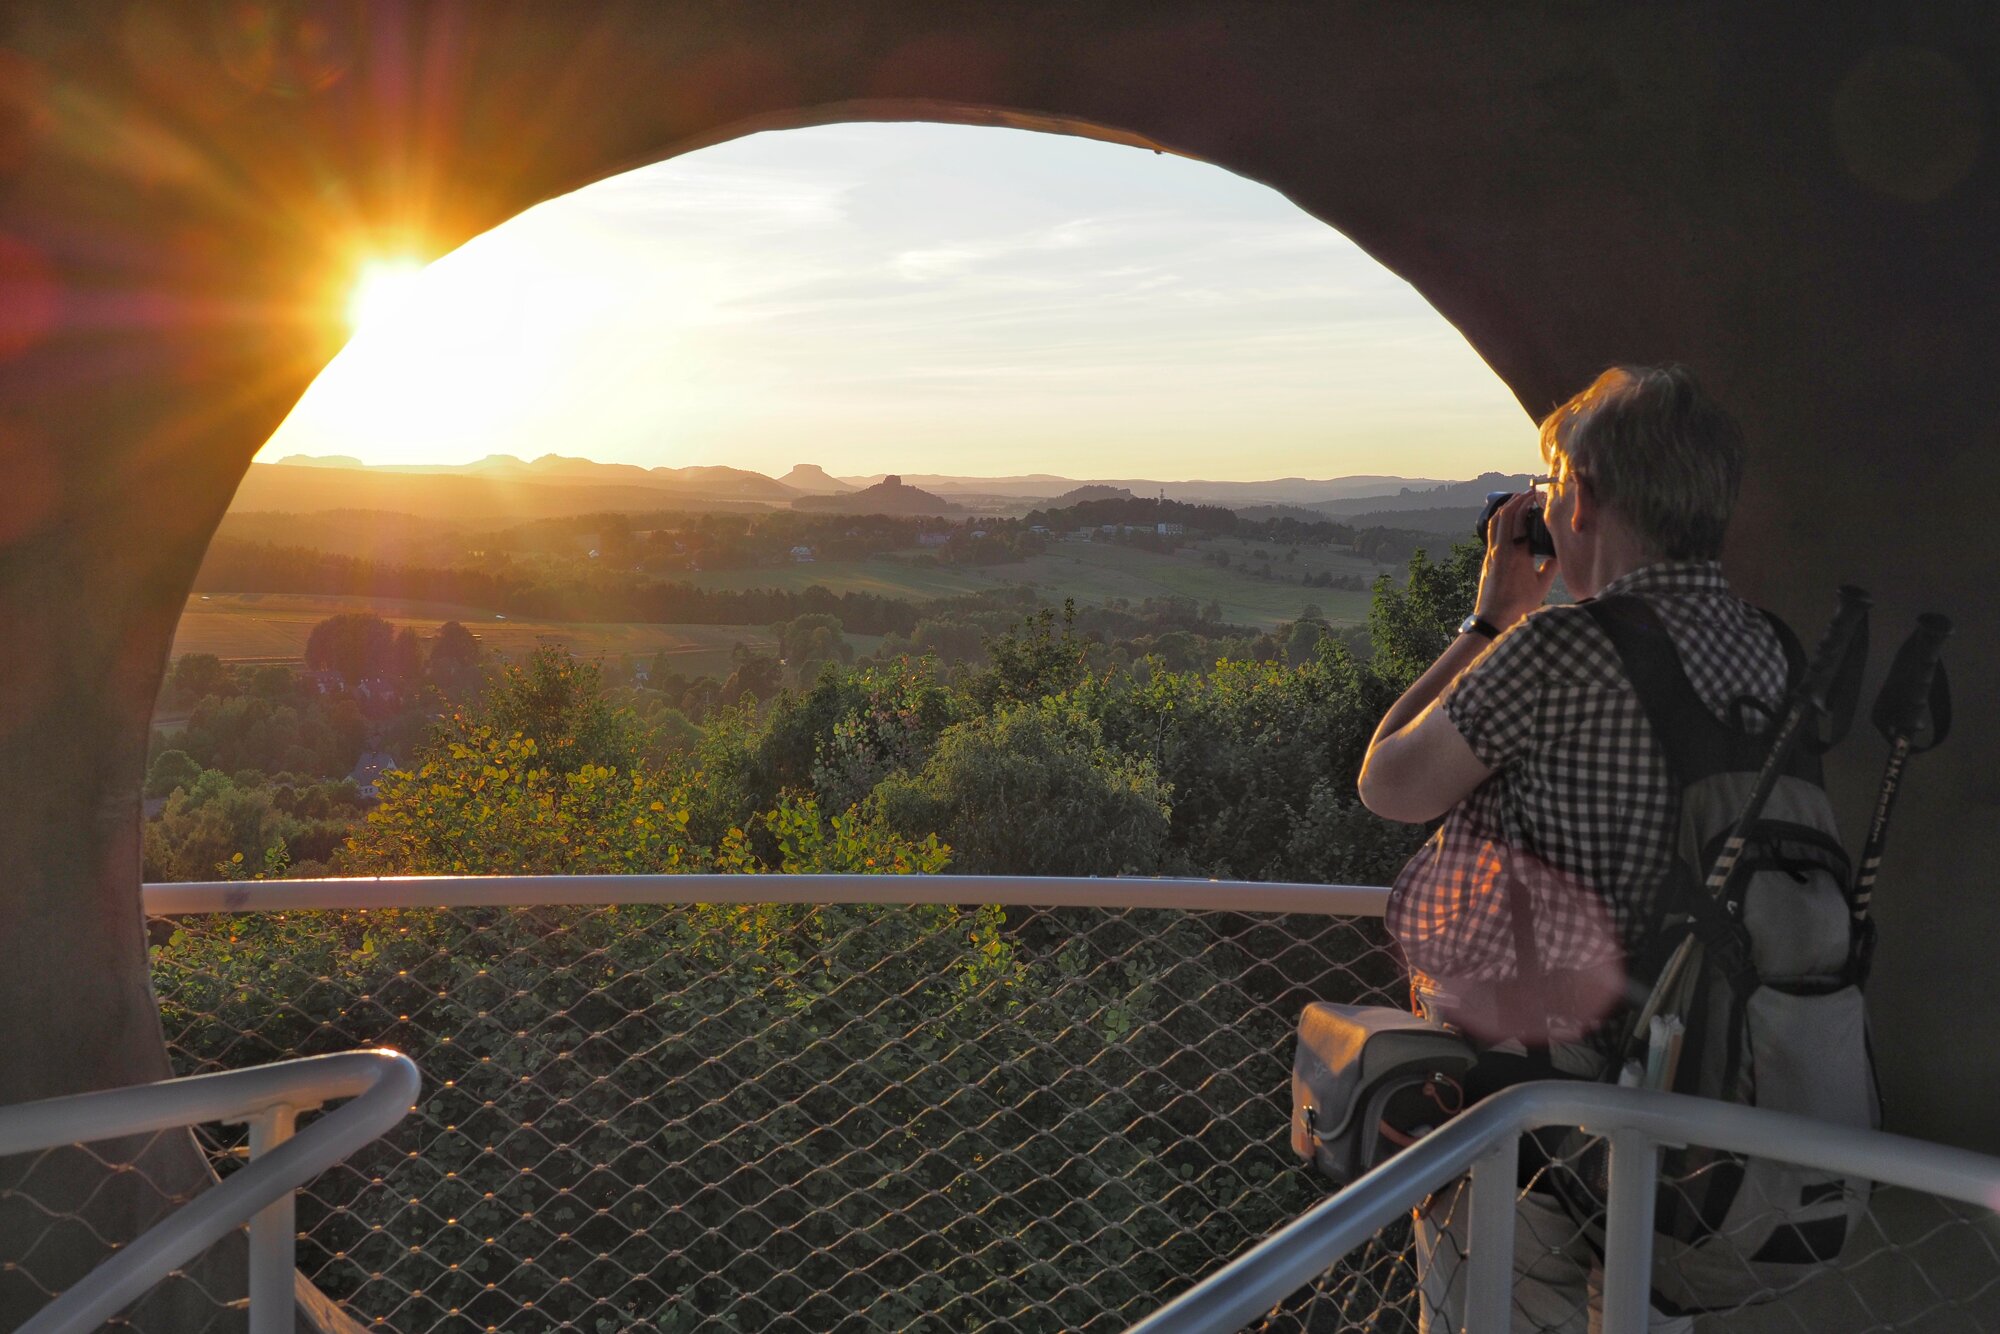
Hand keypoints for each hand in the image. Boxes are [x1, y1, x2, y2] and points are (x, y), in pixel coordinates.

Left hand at [1473, 488, 1557, 628]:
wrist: (1492, 618)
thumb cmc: (1518, 604)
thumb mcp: (1541, 586)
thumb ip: (1551, 567)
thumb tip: (1558, 554)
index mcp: (1516, 554)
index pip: (1520, 520)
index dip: (1527, 504)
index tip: (1537, 495)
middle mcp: (1500, 550)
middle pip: (1504, 515)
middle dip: (1515, 500)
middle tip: (1527, 492)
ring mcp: (1491, 554)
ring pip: (1495, 523)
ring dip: (1504, 508)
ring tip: (1516, 501)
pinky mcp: (1487, 559)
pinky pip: (1492, 533)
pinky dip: (1500, 521)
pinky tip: (1508, 522)